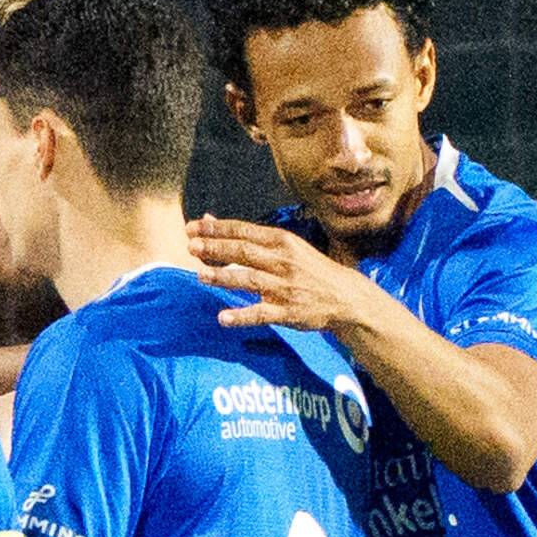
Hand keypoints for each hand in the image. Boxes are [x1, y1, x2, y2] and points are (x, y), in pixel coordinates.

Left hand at [189, 216, 381, 335]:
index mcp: (282, 241)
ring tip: (201, 275)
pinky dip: (242, 316)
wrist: (345, 297)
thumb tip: (209, 219)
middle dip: (216, 249)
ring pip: (250, 280)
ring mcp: (285, 287)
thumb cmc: (308, 269)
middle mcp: (283, 261)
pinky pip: (262, 314)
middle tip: (191, 246)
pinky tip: (223, 317)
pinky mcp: (288, 312)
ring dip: (225, 277)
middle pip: (244, 252)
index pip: (244, 231)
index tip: (192, 227)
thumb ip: (247, 236)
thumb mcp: (284, 246)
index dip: (217, 229)